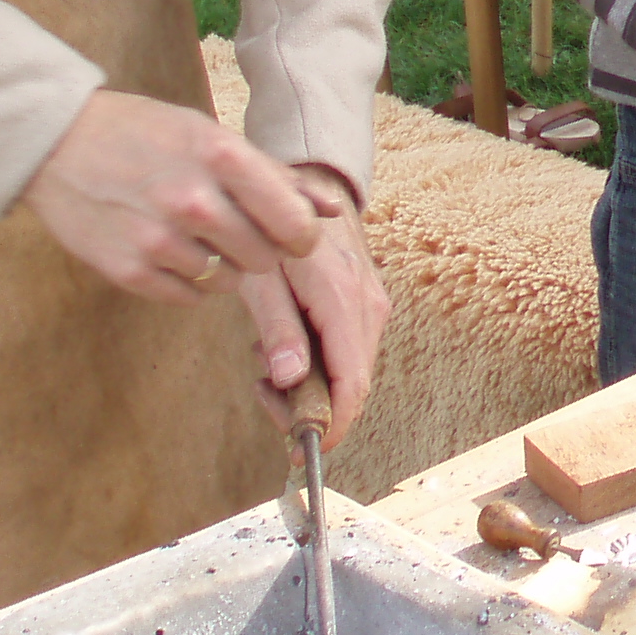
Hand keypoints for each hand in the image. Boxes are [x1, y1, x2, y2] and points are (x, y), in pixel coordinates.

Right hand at [21, 89, 340, 304]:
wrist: (57, 144)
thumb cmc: (145, 133)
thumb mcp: (210, 135)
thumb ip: (273, 175)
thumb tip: (331, 209)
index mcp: (219, 156)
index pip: (293, 220)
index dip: (302, 234)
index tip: (294, 233)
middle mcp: (192, 201)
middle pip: (265, 257)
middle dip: (263, 249)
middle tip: (240, 229)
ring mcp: (157, 240)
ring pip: (228, 280)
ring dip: (224, 263)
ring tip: (196, 232)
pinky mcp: (128, 271)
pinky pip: (189, 296)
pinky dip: (189, 280)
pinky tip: (170, 248)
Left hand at [245, 172, 386, 451]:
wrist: (310, 184)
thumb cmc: (275, 228)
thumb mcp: (261, 277)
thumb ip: (277, 328)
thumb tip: (287, 381)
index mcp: (342, 300)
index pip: (351, 383)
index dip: (331, 425)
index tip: (302, 450)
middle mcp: (369, 306)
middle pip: (354, 383)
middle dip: (313, 407)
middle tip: (265, 395)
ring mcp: (374, 304)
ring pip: (353, 369)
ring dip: (314, 384)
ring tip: (268, 363)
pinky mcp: (369, 303)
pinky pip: (351, 350)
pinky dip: (322, 363)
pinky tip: (288, 346)